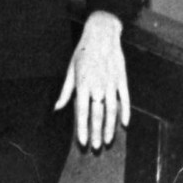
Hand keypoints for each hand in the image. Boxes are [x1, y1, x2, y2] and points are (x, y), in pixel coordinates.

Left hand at [54, 11, 128, 149]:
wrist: (102, 34)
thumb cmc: (83, 53)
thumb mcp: (70, 70)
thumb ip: (65, 91)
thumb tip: (57, 108)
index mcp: (82, 84)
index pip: (82, 112)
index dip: (82, 128)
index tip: (82, 142)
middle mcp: (97, 86)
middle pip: (98, 115)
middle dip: (96, 133)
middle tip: (95, 147)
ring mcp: (111, 83)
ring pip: (112, 110)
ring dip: (110, 127)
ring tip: (107, 140)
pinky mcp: (122, 79)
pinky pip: (125, 99)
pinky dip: (125, 112)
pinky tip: (124, 124)